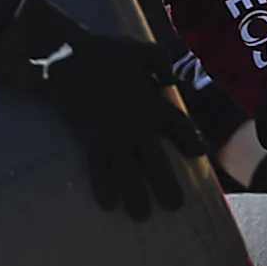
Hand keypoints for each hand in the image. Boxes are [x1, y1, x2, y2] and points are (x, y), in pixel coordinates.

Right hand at [0, 0, 200, 219]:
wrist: (67, 60)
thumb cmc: (106, 52)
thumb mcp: (142, 49)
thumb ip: (162, 62)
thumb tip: (171, 80)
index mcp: (154, 105)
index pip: (180, 129)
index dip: (192, 142)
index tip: (199, 153)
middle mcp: (137, 127)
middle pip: (157, 162)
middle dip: (166, 185)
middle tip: (175, 207)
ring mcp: (113, 137)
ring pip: (128, 173)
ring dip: (135, 195)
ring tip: (142, 216)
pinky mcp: (91, 140)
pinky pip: (99, 168)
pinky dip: (103, 186)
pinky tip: (109, 205)